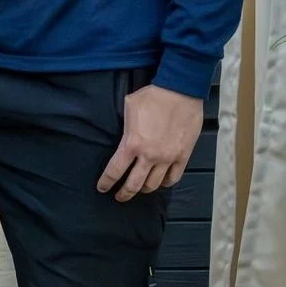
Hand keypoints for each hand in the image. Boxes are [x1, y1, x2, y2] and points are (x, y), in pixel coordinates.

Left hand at [98, 85, 203, 201]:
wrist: (181, 90)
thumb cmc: (154, 95)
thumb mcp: (129, 106)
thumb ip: (125, 125)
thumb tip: (124, 131)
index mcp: (132, 144)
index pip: (114, 171)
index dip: (106, 182)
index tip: (103, 188)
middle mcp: (149, 156)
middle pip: (133, 185)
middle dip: (124, 194)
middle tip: (119, 196)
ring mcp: (167, 158)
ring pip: (153, 185)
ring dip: (144, 189)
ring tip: (140, 187)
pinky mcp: (183, 155)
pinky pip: (173, 178)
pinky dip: (165, 183)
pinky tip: (161, 181)